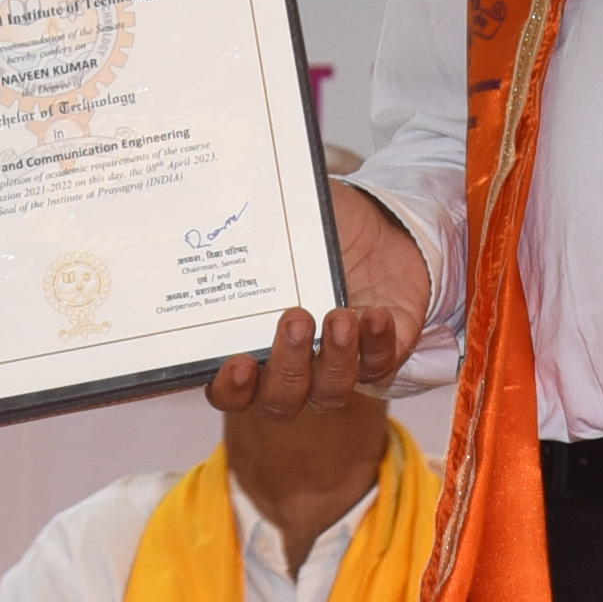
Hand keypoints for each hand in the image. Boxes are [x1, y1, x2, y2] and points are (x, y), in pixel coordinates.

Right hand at [203, 191, 427, 411]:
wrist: (381, 229)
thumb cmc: (320, 232)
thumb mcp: (284, 222)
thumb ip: (254, 222)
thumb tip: (221, 201)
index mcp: (254, 345)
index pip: (230, 391)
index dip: (230, 388)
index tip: (238, 361)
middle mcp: (292, 367)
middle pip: (279, 400)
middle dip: (287, 366)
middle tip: (296, 319)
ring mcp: (336, 366)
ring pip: (329, 393)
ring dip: (334, 360)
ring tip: (340, 317)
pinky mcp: (380, 357)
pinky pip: (377, 366)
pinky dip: (376, 345)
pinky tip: (376, 315)